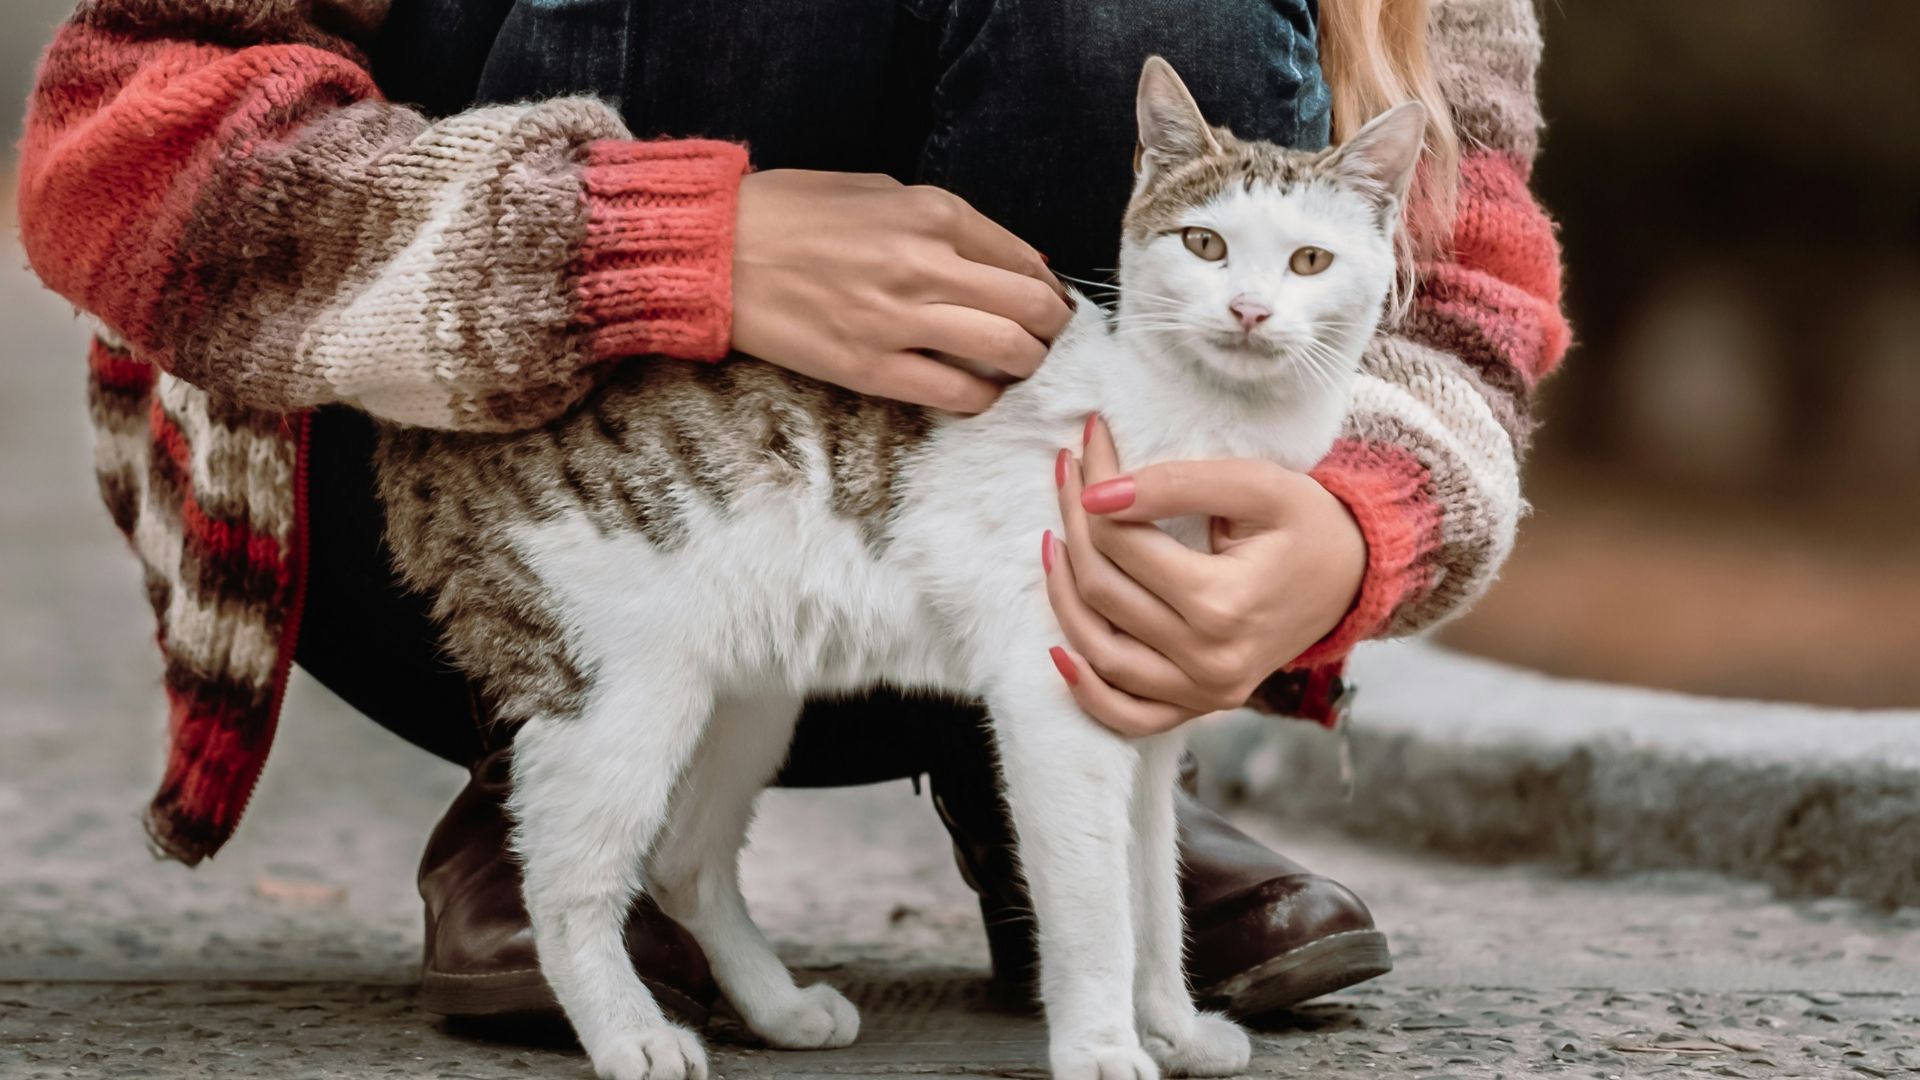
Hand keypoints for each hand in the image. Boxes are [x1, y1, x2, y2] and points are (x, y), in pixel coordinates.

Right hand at [731, 170, 1071, 412]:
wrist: (716, 251)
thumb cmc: (792, 213)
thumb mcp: (878, 191)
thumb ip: (945, 223)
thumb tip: (1006, 259)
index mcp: (932, 212)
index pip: (1024, 258)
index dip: (1048, 286)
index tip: (1047, 301)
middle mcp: (926, 264)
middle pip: (1032, 308)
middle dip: (1051, 328)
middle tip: (1043, 337)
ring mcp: (900, 320)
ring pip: (1008, 352)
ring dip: (1025, 363)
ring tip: (1014, 365)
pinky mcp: (871, 369)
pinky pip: (956, 395)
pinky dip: (981, 397)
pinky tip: (976, 391)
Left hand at [1043, 417, 1366, 735]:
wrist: (1353, 575)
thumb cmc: (1306, 523)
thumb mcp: (1255, 485)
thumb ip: (1177, 484)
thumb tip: (1097, 496)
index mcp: (1223, 603)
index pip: (1123, 543)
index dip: (1093, 489)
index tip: (1086, 444)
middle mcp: (1210, 659)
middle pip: (1104, 592)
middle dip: (1074, 526)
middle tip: (1068, 476)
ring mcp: (1205, 691)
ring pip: (1100, 652)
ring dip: (1063, 597)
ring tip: (1054, 542)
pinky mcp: (1202, 705)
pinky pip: (1129, 716)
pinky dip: (1088, 690)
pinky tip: (1062, 650)